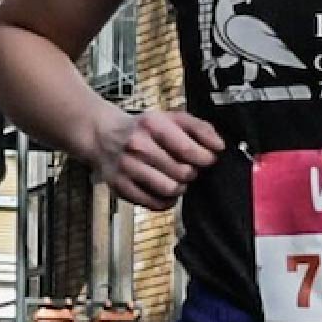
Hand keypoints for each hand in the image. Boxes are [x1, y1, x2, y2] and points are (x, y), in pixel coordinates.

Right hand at [89, 105, 222, 211]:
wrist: (102, 135)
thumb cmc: (142, 128)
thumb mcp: (170, 118)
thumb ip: (198, 128)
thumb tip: (218, 146)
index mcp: (153, 126)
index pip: (189, 149)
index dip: (205, 158)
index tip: (207, 159)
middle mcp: (138, 146)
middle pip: (182, 172)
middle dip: (192, 173)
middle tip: (189, 169)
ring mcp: (128, 168)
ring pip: (169, 189)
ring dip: (181, 188)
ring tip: (178, 180)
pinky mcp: (120, 187)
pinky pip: (153, 204)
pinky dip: (166, 201)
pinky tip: (166, 191)